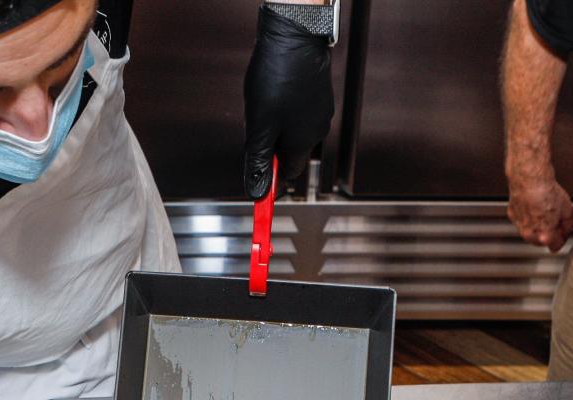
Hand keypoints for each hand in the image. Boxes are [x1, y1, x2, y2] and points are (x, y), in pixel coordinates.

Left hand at [243, 6, 333, 197]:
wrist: (295, 33)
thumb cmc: (277, 79)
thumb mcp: (259, 128)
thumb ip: (258, 162)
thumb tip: (257, 193)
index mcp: (304, 142)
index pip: (287, 173)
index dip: (270, 178)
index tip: (256, 180)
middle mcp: (317, 129)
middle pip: (289, 151)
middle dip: (269, 147)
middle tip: (253, 129)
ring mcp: (320, 109)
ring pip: (291, 130)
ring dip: (274, 126)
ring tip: (262, 104)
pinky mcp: (317, 92)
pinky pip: (295, 112)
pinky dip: (281, 109)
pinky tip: (273, 91)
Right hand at [507, 175, 572, 251]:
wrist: (530, 180)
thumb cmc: (546, 193)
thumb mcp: (567, 210)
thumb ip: (568, 225)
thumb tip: (567, 228)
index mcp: (545, 235)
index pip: (556, 246)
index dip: (563, 239)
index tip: (564, 234)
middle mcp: (530, 234)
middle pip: (542, 241)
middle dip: (549, 234)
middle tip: (556, 222)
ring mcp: (519, 226)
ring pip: (530, 233)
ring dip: (538, 227)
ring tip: (544, 213)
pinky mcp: (513, 216)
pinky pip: (522, 223)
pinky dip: (528, 218)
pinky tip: (534, 208)